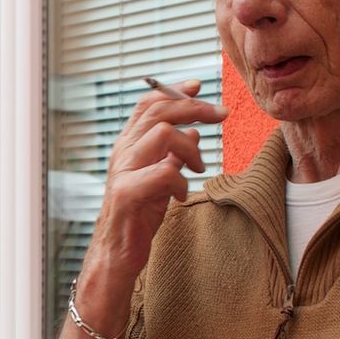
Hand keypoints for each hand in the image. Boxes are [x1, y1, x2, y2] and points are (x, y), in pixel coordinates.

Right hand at [82, 80, 227, 307]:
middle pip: (158, 112)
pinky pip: (164, 172)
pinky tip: (183, 195)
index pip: (148, 105)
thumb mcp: (162, 179)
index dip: (173, 91)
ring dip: (190, 148)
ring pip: (162, 135)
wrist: (117, 253)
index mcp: (129, 145)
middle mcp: (122, 152)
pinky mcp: (127, 193)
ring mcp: (122, 171)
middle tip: (221, 115)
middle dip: (194, 108)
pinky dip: (182, 181)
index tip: (199, 85)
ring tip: (200, 167)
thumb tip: (193, 132)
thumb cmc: (139, 216)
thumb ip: (174, 154)